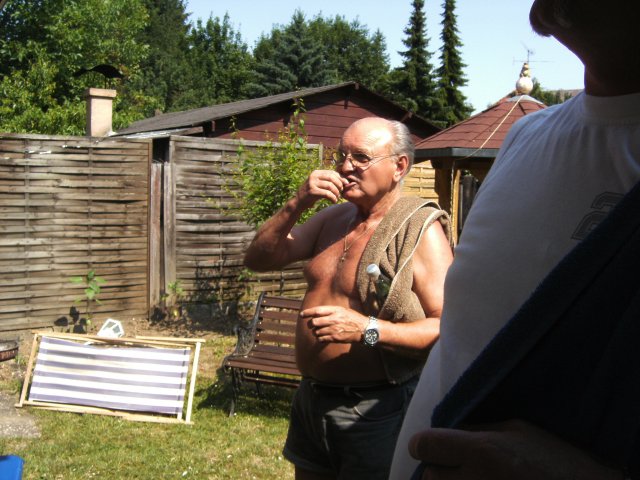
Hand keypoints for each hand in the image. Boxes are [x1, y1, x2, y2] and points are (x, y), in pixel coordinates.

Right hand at [296, 170, 347, 207]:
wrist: (299, 201)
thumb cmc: (312, 193)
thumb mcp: (319, 184)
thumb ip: (329, 181)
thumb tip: (345, 181)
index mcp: (316, 173)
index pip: (332, 172)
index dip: (340, 178)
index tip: (346, 184)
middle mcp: (314, 176)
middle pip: (332, 178)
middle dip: (339, 185)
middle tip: (341, 191)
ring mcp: (312, 183)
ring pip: (330, 186)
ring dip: (336, 192)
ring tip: (337, 197)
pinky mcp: (312, 191)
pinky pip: (327, 194)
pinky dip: (333, 198)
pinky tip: (334, 201)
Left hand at [301, 305, 367, 343]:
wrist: (364, 329)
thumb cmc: (352, 318)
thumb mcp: (343, 310)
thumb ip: (330, 311)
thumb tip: (316, 312)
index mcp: (335, 310)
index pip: (317, 310)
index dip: (308, 312)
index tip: (302, 315)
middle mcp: (334, 319)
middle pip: (314, 322)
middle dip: (310, 324)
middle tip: (310, 326)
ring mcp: (334, 329)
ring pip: (316, 331)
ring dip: (315, 332)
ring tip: (319, 332)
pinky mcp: (336, 338)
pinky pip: (321, 339)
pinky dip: (320, 339)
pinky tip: (323, 337)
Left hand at [408, 420, 624, 479]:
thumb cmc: (554, 458)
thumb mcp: (516, 430)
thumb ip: (477, 431)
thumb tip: (446, 431)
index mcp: (479, 451)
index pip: (424, 445)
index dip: (426, 445)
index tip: (432, 447)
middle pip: (430, 476)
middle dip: (440, 471)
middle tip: (459, 469)